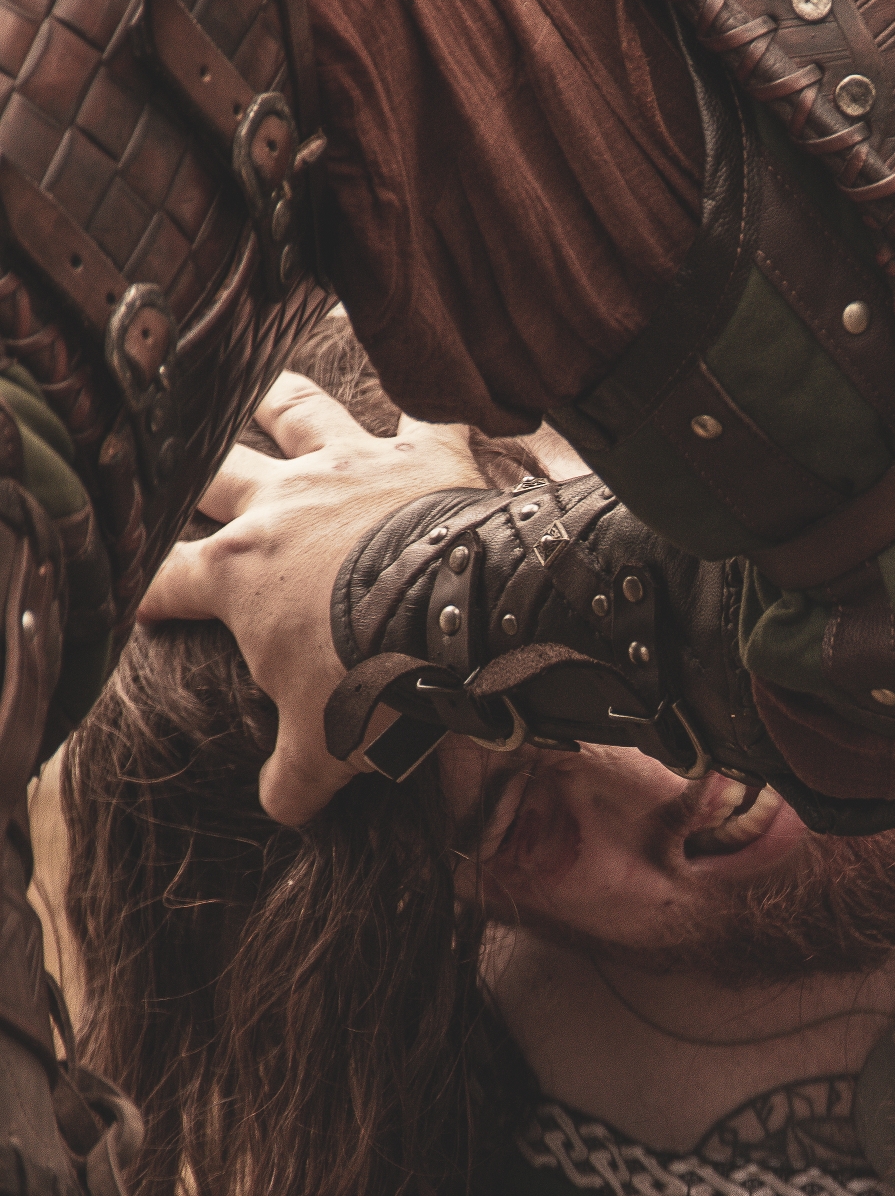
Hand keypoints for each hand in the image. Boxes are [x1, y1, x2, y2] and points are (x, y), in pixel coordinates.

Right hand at [139, 374, 483, 823]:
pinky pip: (424, 413)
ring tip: (266, 386)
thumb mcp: (323, 746)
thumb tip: (280, 809)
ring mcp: (350, 469)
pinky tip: (435, 386)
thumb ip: (292, 776)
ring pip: (297, 413)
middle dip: (195, 470)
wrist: (459, 624)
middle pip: (217, 473)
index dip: (146, 591)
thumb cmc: (376, 682)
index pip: (168, 578)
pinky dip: (427, 401)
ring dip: (280, 400)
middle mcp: (282, 504)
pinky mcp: (422, 456)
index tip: (134, 601)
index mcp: (240, 573)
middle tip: (181, 459)